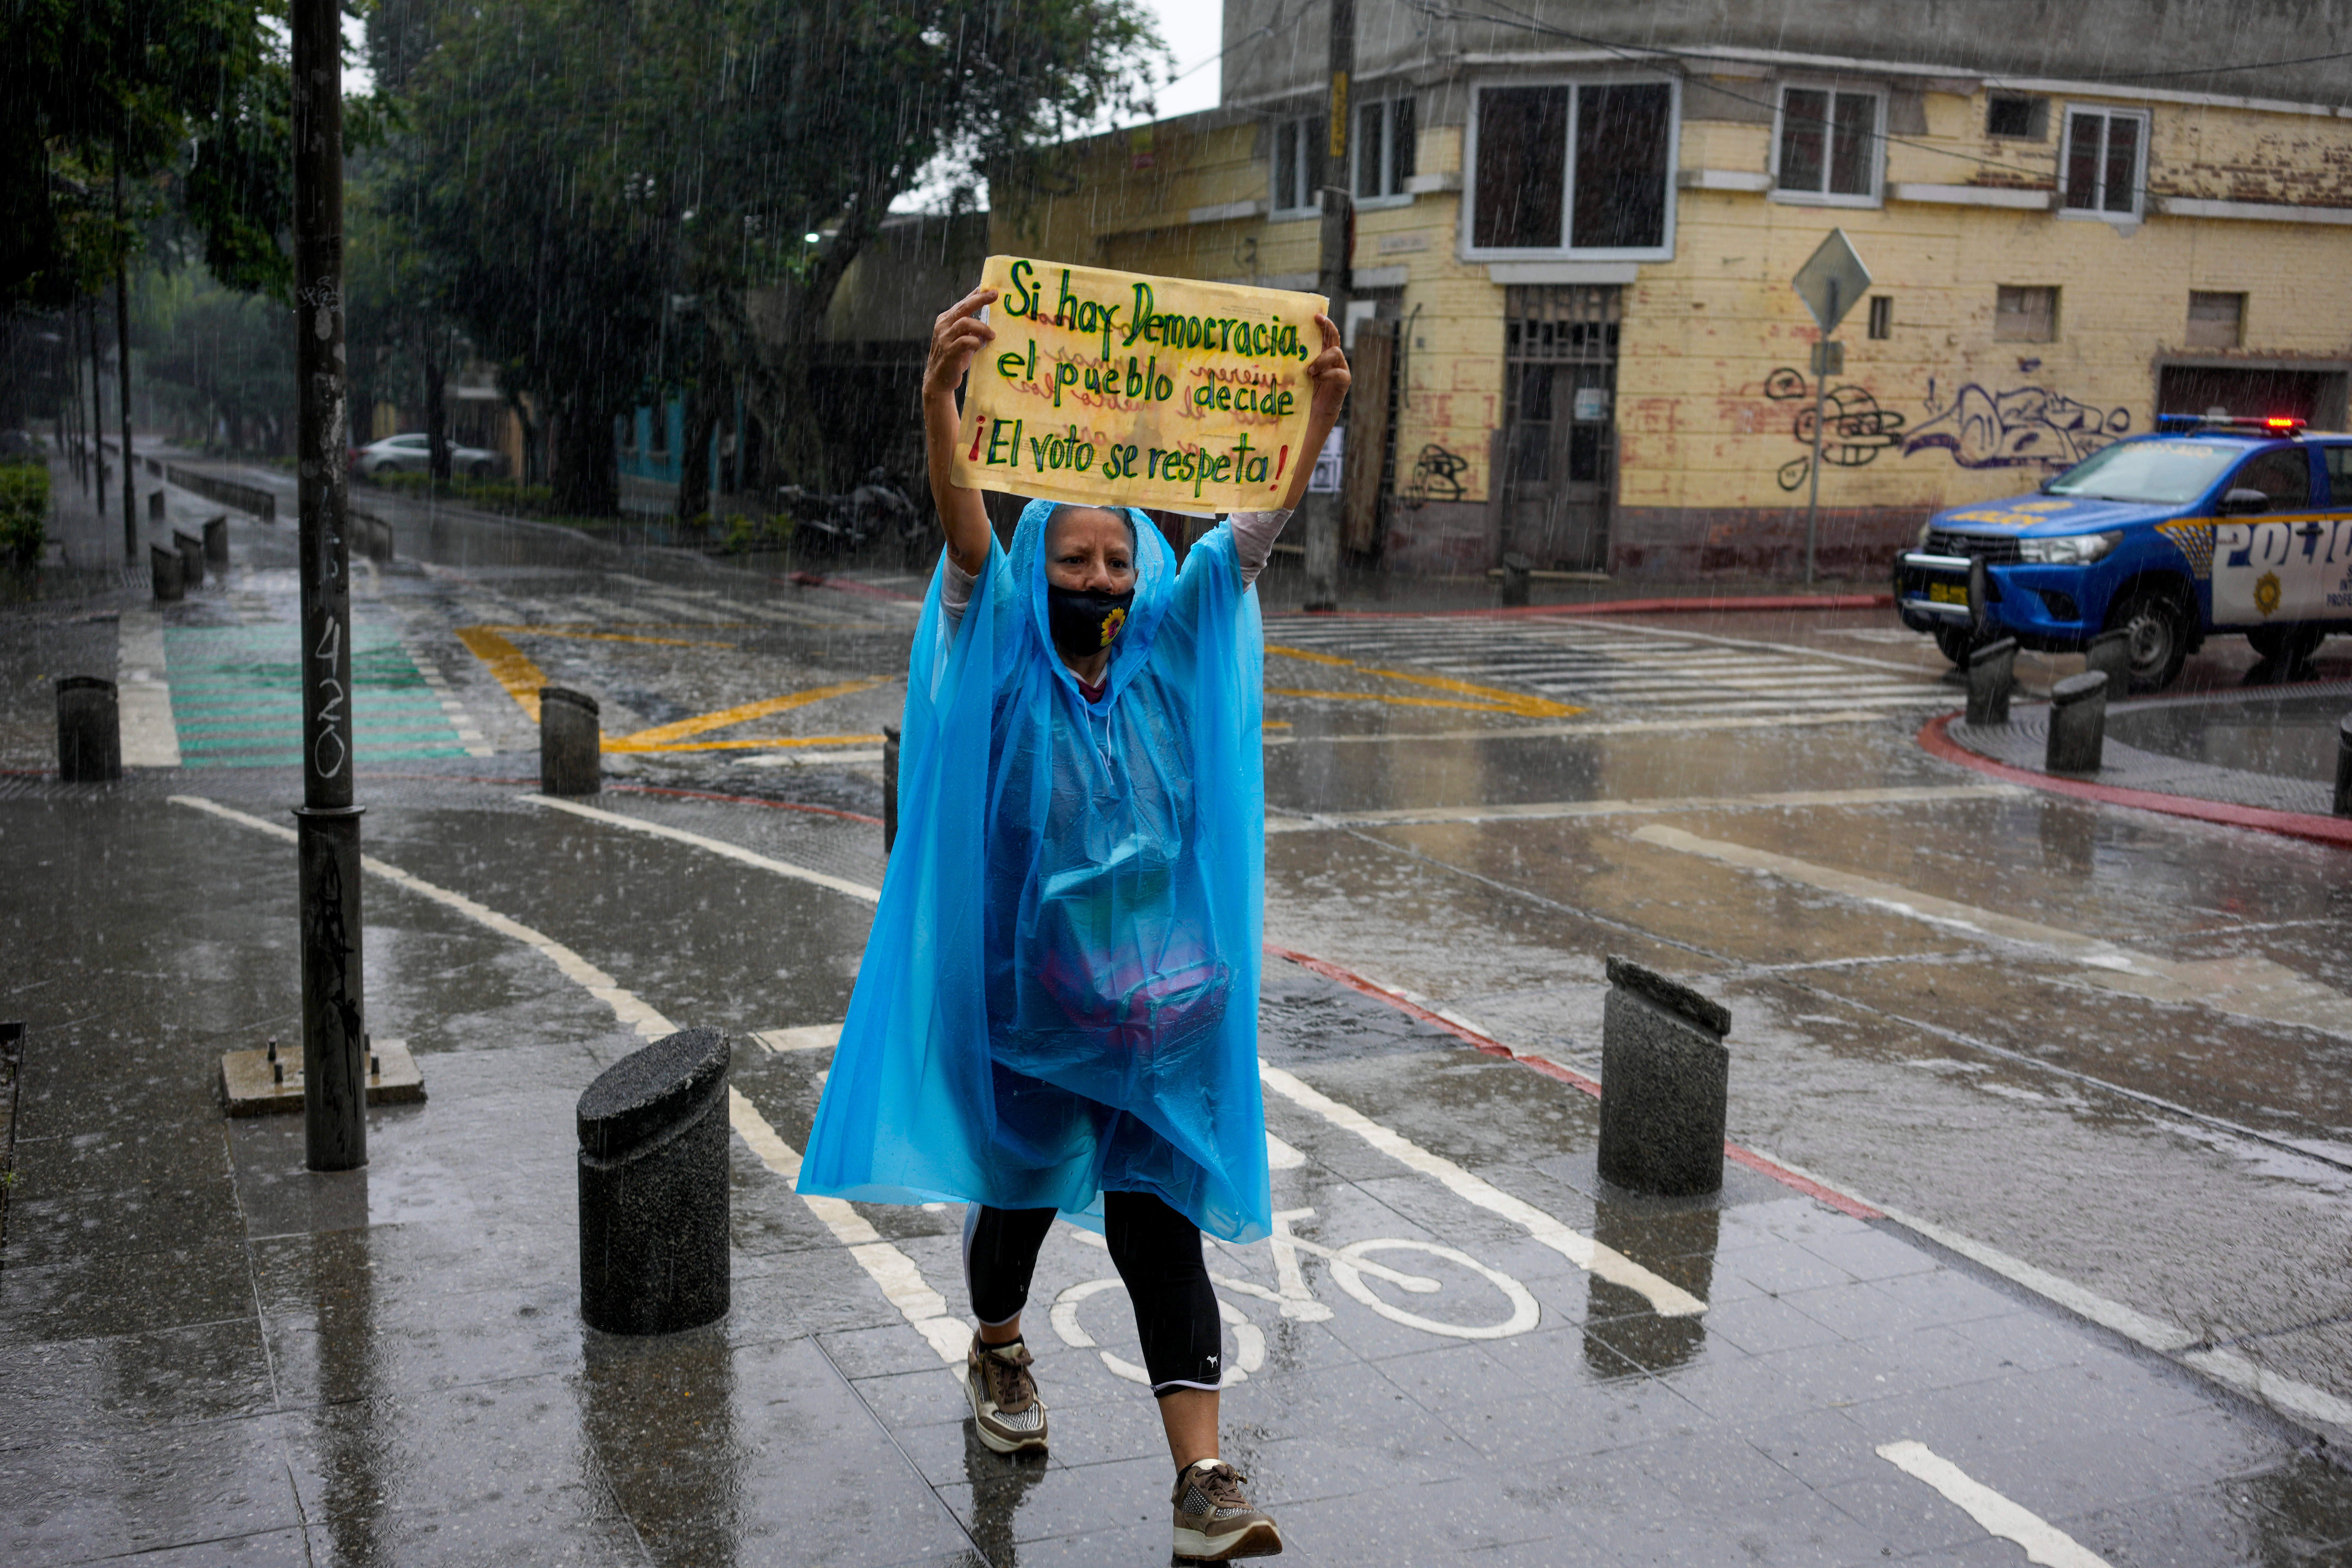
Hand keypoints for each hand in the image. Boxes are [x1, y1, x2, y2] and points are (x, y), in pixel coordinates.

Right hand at [924, 285, 998, 403]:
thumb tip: (989, 316)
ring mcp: (944, 338)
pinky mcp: (948, 352)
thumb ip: (972, 328)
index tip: (990, 288)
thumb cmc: (954, 357)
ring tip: (992, 335)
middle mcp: (943, 325)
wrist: (939, 379)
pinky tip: (981, 346)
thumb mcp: (963, 339)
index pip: (962, 303)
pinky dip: (976, 342)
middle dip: (980, 299)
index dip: (976, 294)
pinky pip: (964, 342)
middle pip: (963, 307)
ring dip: (982, 327)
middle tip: (995, 295)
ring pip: (964, 323)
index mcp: (946, 319)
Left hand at [1304, 313, 1349, 423]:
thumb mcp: (1297, 373)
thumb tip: (1275, 350)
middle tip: (1318, 320)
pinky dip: (1327, 374)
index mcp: (1322, 353)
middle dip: (1327, 326)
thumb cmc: (1304, 391)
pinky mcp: (1343, 381)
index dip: (1322, 323)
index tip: (1315, 314)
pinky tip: (1318, 378)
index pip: (1324, 334)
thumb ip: (1295, 362)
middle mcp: (1332, 358)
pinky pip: (1338, 373)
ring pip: (1336, 353)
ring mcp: (1340, 368)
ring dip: (1322, 358)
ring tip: (1310, 370)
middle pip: (1334, 337)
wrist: (1314, 413)